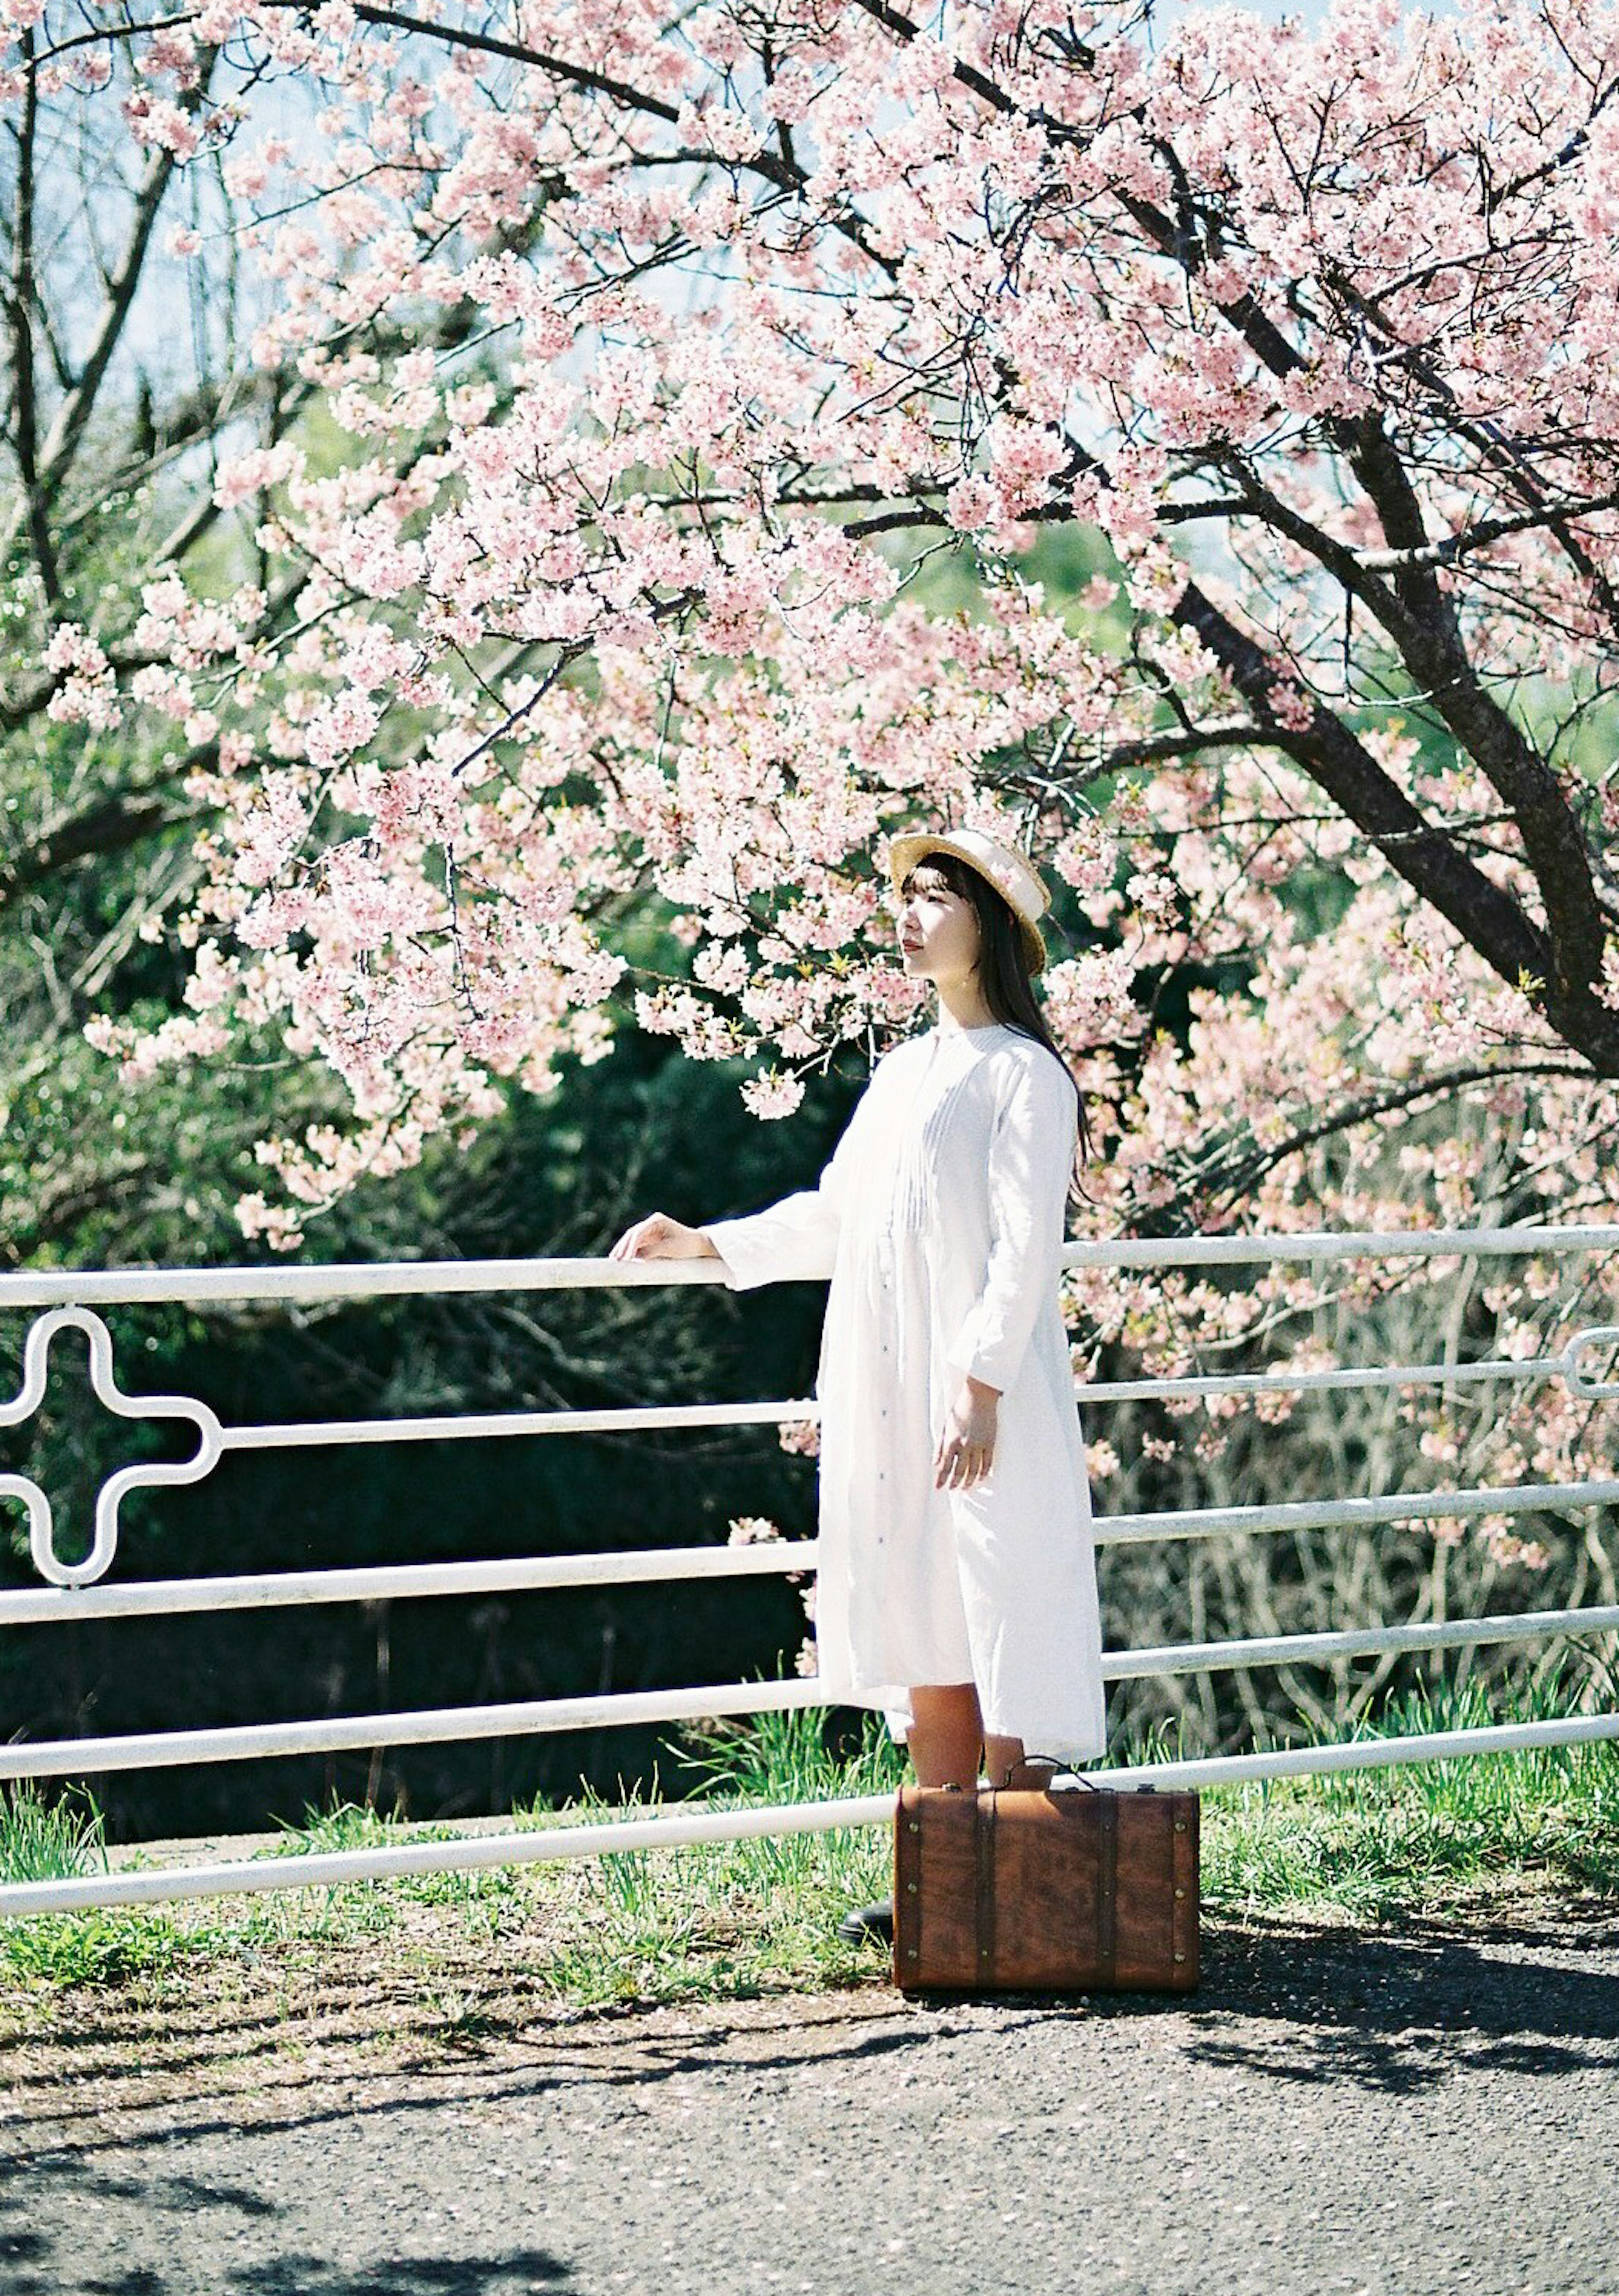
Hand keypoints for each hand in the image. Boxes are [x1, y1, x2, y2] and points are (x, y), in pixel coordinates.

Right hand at [608, 1212, 718, 1262]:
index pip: (639, 1232)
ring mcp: (650, 1231)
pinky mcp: (651, 1239)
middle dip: (622, 1247)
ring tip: (615, 1260)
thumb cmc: (687, 1244)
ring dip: (623, 1249)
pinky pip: (637, 1245)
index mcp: (657, 1221)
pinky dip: (630, 1252)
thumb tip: (637, 1257)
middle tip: (614, 1259)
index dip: (630, 1245)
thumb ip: (654, 1251)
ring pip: (632, 1240)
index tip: (626, 1257)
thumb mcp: (671, 1249)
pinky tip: (623, 1259)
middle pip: (632, 1234)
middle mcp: (651, 1224)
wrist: (698, 1244)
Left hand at [933, 1376, 999, 1491]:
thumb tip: (935, 1463)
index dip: (941, 1478)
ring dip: (969, 1480)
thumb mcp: (945, 1427)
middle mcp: (965, 1445)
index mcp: (951, 1441)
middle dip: (955, 1482)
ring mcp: (979, 1444)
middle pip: (960, 1470)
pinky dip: (984, 1472)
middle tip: (953, 1489)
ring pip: (975, 1469)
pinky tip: (981, 1477)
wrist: (979, 1397)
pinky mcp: (990, 1442)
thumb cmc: (960, 1410)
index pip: (945, 1465)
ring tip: (966, 1487)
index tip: (939, 1487)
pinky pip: (988, 1462)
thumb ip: (940, 1447)